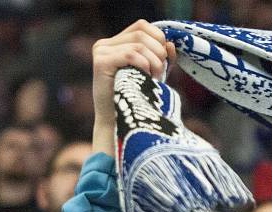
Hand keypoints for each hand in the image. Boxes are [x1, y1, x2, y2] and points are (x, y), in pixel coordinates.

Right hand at [91, 20, 175, 153]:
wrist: (119, 125)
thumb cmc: (136, 101)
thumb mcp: (154, 76)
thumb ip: (162, 59)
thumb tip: (170, 43)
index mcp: (116, 43)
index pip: (142, 26)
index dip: (159, 39)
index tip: (166, 61)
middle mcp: (105, 44)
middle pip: (142, 33)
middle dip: (158, 54)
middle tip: (160, 75)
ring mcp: (101, 51)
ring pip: (139, 44)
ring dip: (154, 63)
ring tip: (154, 81)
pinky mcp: (100, 62)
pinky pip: (131, 54)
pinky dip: (145, 66)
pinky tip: (146, 79)